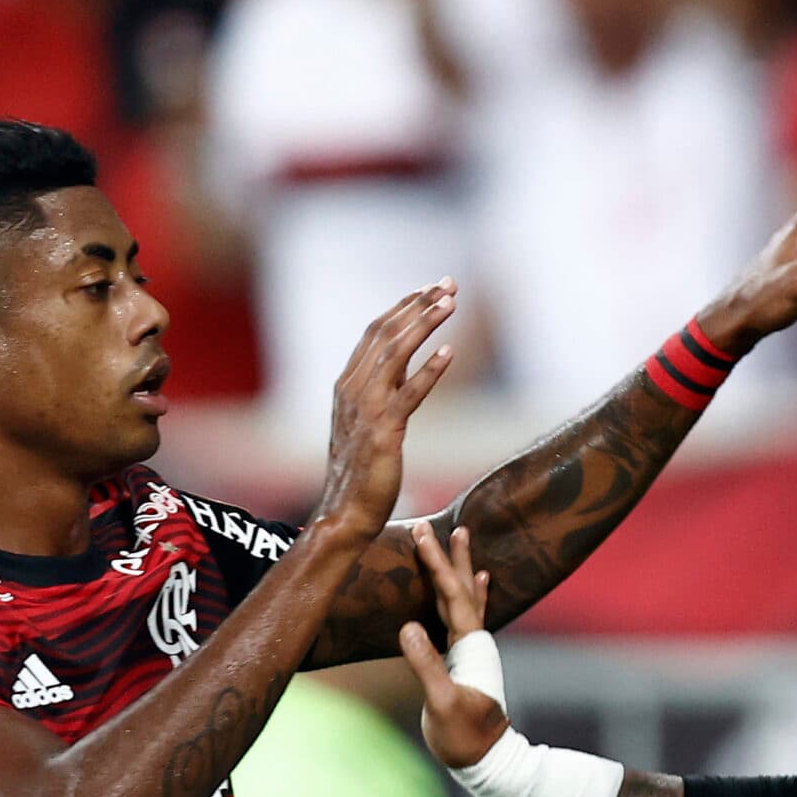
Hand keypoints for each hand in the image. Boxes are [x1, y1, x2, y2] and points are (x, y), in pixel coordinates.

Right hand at [313, 282, 457, 536]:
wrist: (346, 512)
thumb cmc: (362, 472)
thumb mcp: (370, 421)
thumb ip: (384, 389)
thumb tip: (407, 363)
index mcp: (347, 385)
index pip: (375, 332)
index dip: (404, 307)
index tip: (431, 289)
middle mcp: (352, 390)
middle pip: (386, 333)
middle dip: (418, 305)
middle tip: (449, 284)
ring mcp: (365, 410)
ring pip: (395, 354)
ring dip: (424, 325)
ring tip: (450, 304)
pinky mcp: (383, 433)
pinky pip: (408, 394)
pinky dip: (428, 371)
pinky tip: (449, 352)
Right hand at [396, 524, 510, 767]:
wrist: (488, 762)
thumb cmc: (465, 737)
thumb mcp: (441, 703)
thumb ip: (426, 665)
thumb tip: (407, 625)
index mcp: (469, 647)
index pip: (451, 596)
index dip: (436, 564)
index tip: (423, 533)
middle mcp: (474, 643)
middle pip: (462, 589)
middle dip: (449, 557)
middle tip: (441, 524)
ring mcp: (472, 651)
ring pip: (465, 599)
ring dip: (461, 569)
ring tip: (461, 537)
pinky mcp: (465, 661)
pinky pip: (466, 619)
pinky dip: (471, 597)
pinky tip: (480, 583)